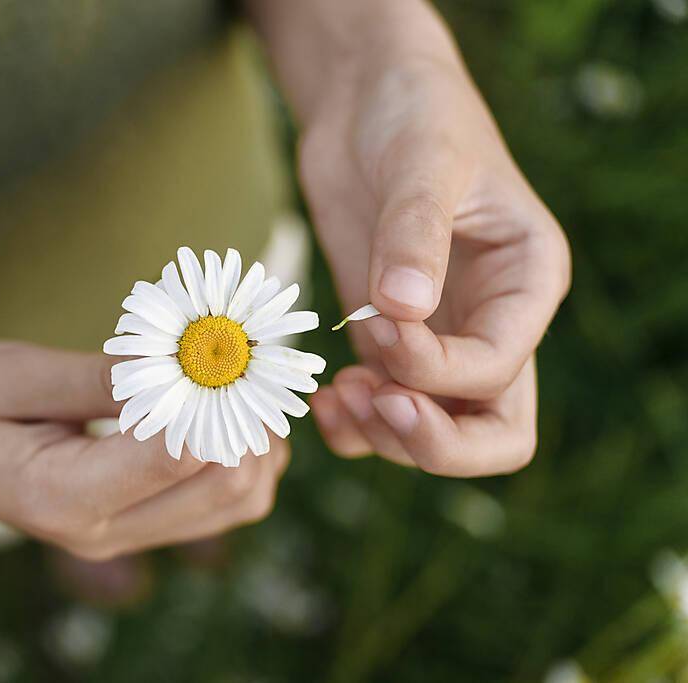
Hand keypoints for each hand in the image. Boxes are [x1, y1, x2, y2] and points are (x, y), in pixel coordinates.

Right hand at [0, 342, 288, 558]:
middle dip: (249, 416)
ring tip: (228, 376)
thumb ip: (110, 378)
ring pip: (238, 503)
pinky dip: (235, 455)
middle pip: (229, 488)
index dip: (220, 391)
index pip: (183, 452)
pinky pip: (217, 504)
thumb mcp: (20, 373)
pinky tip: (212, 407)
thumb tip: (198, 364)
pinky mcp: (129, 526)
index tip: (225, 336)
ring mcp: (118, 536)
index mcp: (64, 497)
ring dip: (252, 439)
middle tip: (239, 351)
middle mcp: (100, 532)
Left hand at [301, 52, 569, 475]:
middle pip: (493, 434)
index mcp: (526, 283)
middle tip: (374, 406)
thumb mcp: (423, 162)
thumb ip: (416, 233)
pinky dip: (354, 426)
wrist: (366, 105)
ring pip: (434, 434)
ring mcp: (439, 340)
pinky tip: (322, 400)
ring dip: (384, 436)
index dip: (436, 371)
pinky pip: (382, 412)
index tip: (380, 329)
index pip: (500, 368)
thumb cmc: (414, 115)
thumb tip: (404, 308)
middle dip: (433, 440)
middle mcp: (491, 323)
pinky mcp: (387, 341)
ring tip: (336, 396)